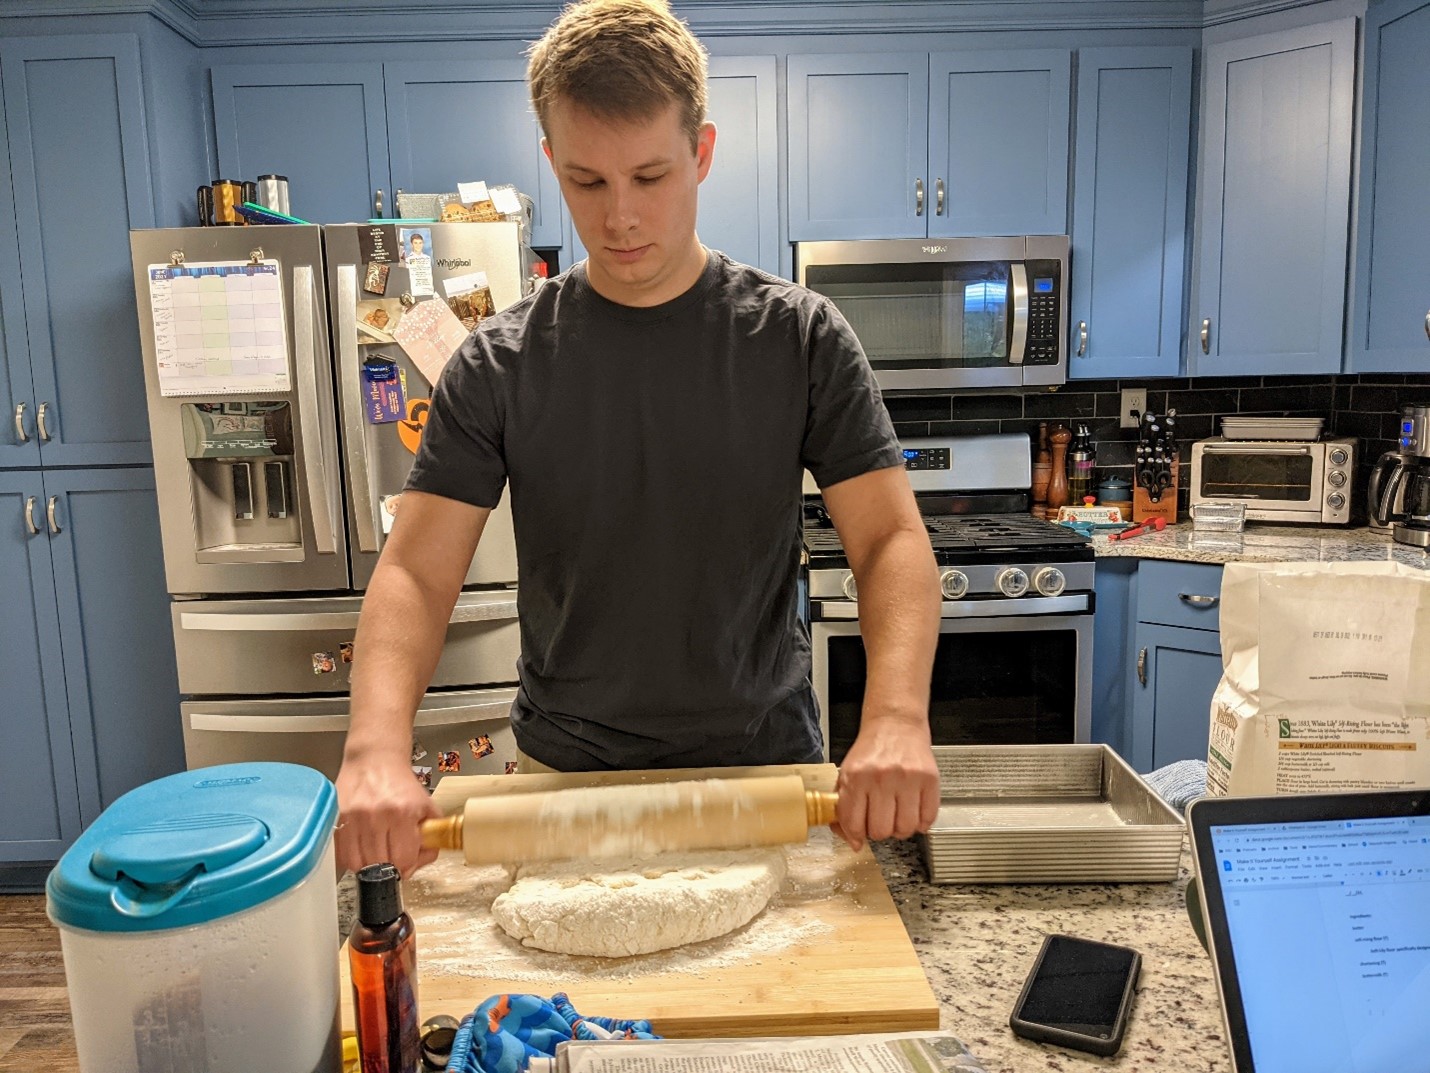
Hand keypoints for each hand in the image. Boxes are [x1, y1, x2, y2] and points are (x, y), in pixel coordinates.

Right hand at [335, 751, 442, 877]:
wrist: (374, 759)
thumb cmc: (400, 783)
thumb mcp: (426, 804)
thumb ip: (432, 835)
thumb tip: (419, 862)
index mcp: (403, 812)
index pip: (403, 859)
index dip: (408, 865)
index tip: (407, 860)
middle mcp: (377, 816)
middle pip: (381, 866)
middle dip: (390, 867)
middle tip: (392, 856)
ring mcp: (353, 818)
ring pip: (359, 865)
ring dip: (370, 865)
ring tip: (377, 851)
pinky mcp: (336, 819)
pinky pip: (342, 855)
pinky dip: (352, 857)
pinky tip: (362, 847)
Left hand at [833, 715, 939, 851]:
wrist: (895, 724)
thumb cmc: (871, 750)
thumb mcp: (847, 773)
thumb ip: (844, 808)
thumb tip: (853, 842)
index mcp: (856, 777)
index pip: (854, 824)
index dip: (856, 835)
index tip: (859, 834)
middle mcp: (881, 778)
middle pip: (881, 831)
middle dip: (879, 832)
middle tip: (879, 820)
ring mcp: (908, 779)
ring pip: (905, 829)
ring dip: (900, 829)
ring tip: (897, 815)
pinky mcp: (929, 779)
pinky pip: (928, 819)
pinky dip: (920, 822)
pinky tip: (913, 811)